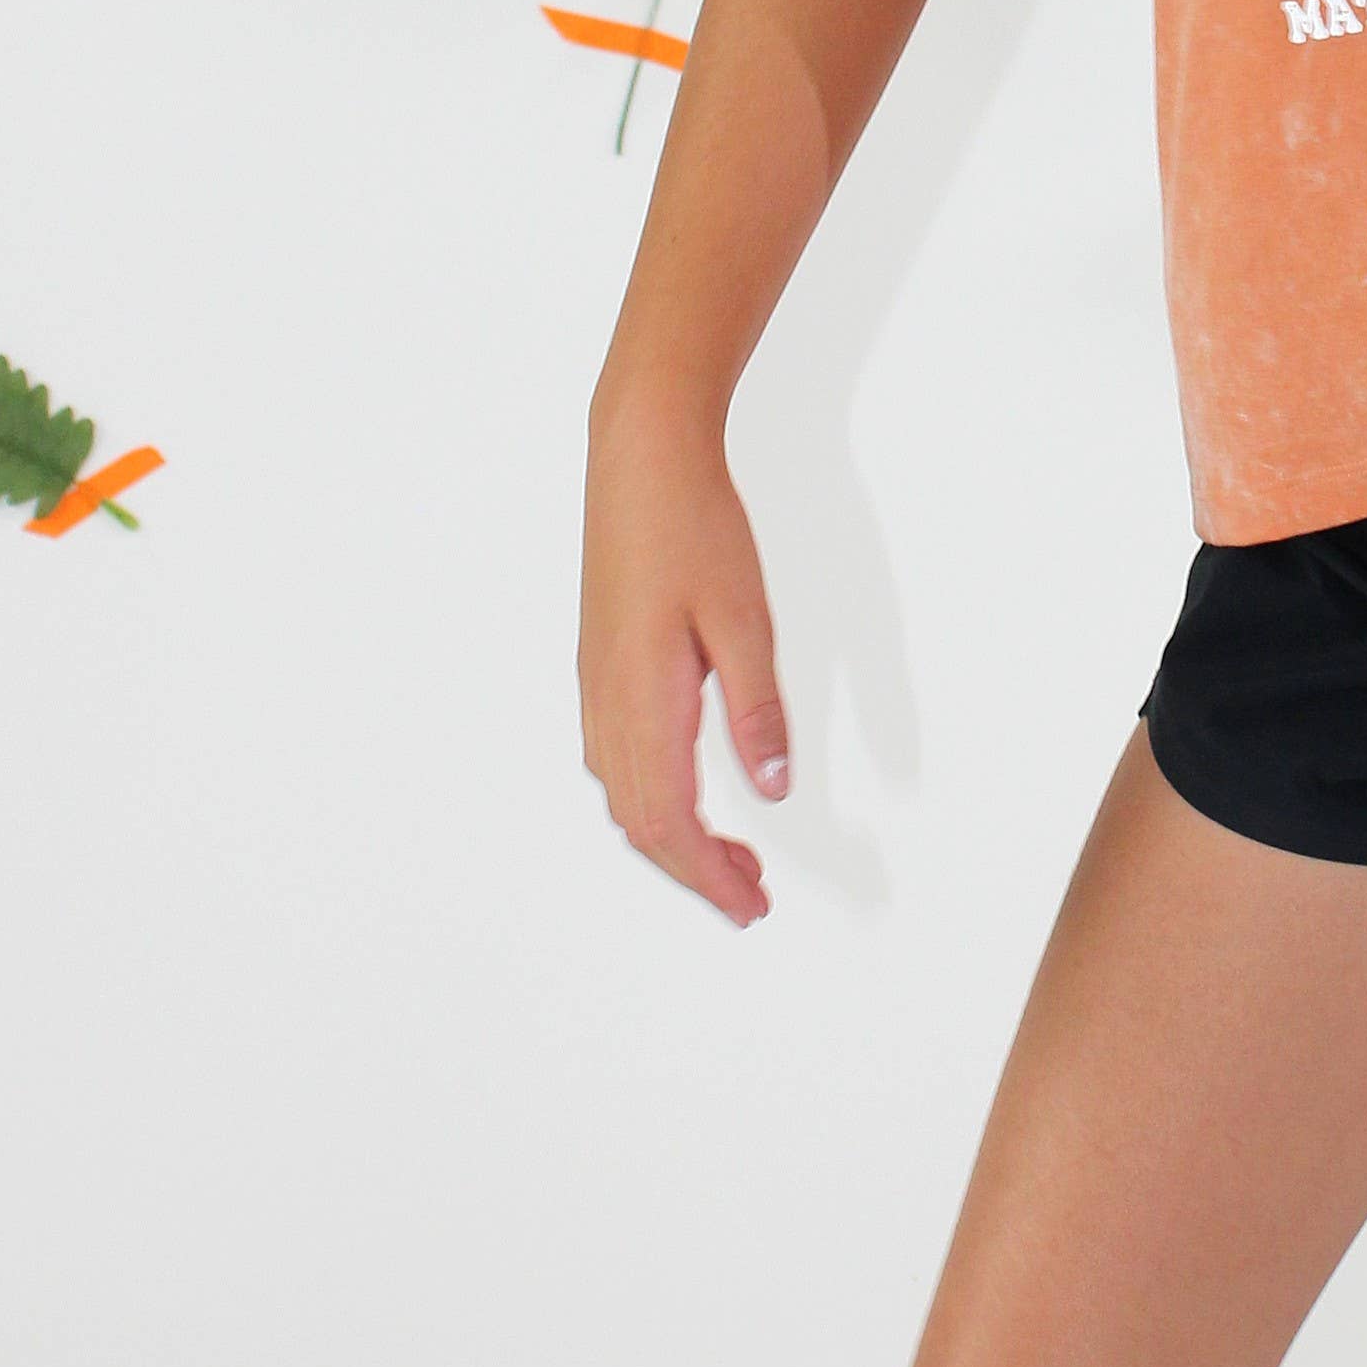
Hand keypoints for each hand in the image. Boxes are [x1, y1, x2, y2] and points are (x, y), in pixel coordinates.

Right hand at [580, 385, 793, 927]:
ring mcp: (595, 686)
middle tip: (753, 895)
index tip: (751, 907)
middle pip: (640, 824)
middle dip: (695, 871)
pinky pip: (615, 760)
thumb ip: (756, 708)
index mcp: (642, 698)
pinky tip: (690, 790)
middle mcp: (606, 702)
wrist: (639, 459)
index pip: (668, 822)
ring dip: (672, 837)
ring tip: (733, 852)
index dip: (708, 877)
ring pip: (623, 795)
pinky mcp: (599, 667)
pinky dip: (652, 797)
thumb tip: (771, 785)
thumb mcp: (744, 618)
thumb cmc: (692, 526)